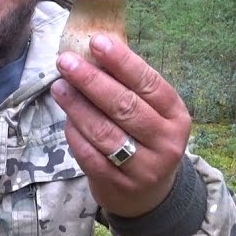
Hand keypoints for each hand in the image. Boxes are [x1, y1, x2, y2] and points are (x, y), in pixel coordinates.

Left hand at [50, 34, 190, 217]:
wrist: (150, 195)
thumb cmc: (145, 139)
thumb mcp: (152, 113)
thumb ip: (129, 86)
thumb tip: (93, 50)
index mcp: (176, 116)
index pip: (149, 83)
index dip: (122, 61)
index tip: (96, 41)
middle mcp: (166, 142)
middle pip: (125, 106)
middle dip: (91, 81)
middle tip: (66, 61)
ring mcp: (144, 167)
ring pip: (105, 132)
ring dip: (77, 107)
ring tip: (59, 87)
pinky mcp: (120, 185)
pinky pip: (91, 156)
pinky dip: (75, 135)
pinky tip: (66, 119)